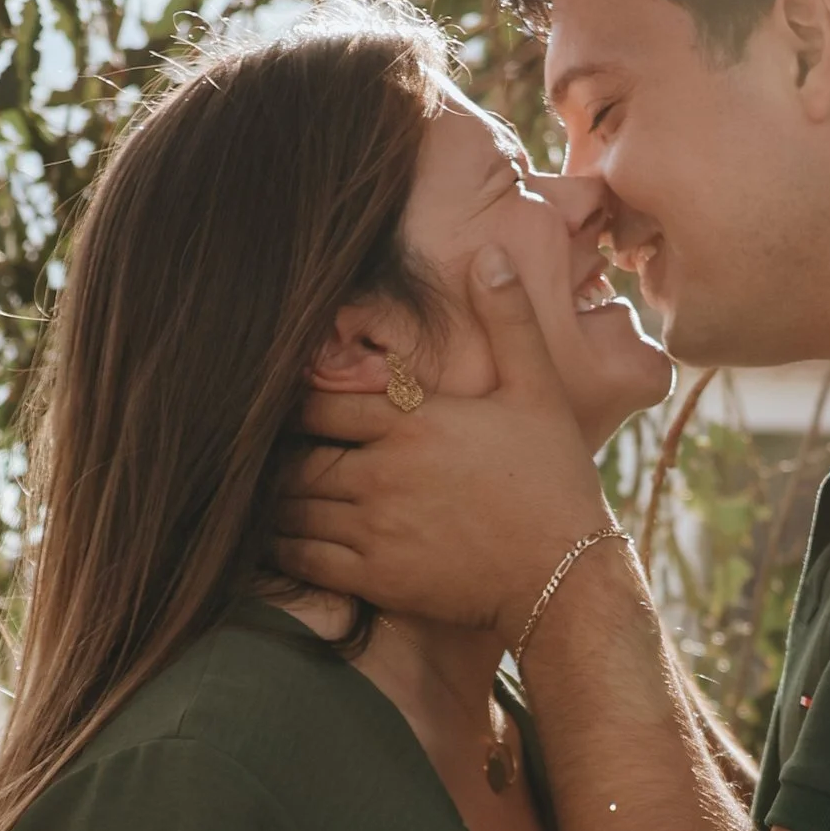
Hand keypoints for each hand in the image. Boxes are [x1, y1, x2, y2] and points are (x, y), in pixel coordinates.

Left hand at [276, 248, 610, 637]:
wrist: (566, 574)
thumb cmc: (554, 480)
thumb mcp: (538, 390)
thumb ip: (508, 320)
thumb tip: (488, 253)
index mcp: (412, 421)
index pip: (319, 401)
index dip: (292, 402)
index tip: (283, 404)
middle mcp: (383, 471)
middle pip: (296, 456)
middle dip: (278, 455)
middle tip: (263, 455)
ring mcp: (376, 527)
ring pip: (292, 508)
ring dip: (274, 500)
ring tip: (263, 494)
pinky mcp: (376, 577)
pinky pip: (304, 560)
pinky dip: (281, 549)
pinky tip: (276, 542)